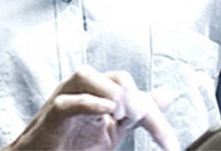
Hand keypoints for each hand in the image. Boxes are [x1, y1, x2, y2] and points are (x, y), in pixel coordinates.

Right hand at [4, 67, 180, 150]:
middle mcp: (82, 90)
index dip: (154, 113)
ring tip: (125, 115)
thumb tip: (167, 94)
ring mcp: (65, 99)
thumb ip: (139, 112)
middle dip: (137, 101)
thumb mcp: (115, 128)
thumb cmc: (72, 144)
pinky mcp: (52, 117)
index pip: (133, 89)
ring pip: (87, 76)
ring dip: (113, 93)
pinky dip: (89, 103)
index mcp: (99, 91)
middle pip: (117, 78)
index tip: (168, 142)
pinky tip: (108, 111)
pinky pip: (67, 103)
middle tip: (143, 123)